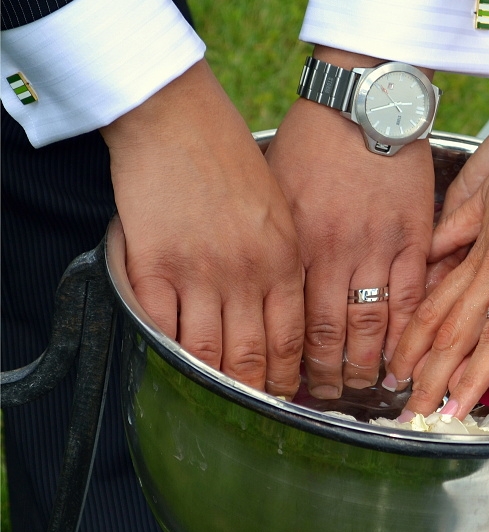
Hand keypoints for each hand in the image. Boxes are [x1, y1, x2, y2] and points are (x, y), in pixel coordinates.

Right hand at [101, 60, 304, 395]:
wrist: (179, 118)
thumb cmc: (232, 160)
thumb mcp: (281, 211)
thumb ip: (284, 264)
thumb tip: (281, 315)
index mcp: (284, 260)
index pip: (291, 339)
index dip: (288, 377)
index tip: (286, 395)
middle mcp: (247, 274)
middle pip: (253, 357)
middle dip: (255, 394)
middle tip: (253, 414)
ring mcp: (199, 273)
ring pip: (208, 355)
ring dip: (212, 386)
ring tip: (213, 403)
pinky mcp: (154, 267)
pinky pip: (162, 330)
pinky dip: (168, 356)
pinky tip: (174, 370)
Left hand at [266, 58, 433, 398]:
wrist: (363, 98)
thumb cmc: (313, 141)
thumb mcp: (277, 189)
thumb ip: (280, 244)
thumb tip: (272, 292)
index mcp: (296, 244)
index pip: (292, 321)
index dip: (291, 361)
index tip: (290, 383)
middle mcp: (335, 253)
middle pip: (331, 334)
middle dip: (328, 376)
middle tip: (327, 397)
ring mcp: (379, 247)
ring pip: (372, 325)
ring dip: (367, 365)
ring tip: (362, 388)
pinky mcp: (415, 236)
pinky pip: (413, 298)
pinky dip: (407, 333)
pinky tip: (402, 356)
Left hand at [389, 106, 488, 418]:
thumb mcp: (482, 196)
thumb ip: (460, 233)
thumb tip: (439, 263)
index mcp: (477, 250)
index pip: (439, 306)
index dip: (418, 342)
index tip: (399, 372)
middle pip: (456, 328)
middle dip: (433, 372)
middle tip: (413, 409)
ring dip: (469, 373)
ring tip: (449, 410)